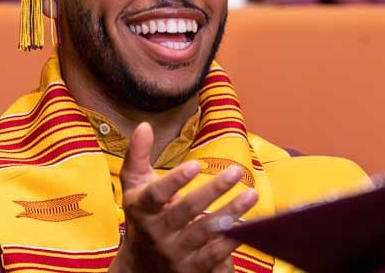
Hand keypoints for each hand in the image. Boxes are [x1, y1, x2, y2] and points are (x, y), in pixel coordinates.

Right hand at [109, 123, 258, 272]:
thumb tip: (144, 126)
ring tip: (251, 195)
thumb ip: (137, 155)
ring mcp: (175, 252)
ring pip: (205, 232)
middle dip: (213, 190)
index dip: (175, 180)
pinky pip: (215, 254)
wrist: (141, 266)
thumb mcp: (133, 185)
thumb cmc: (141, 216)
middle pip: (186, 210)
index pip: (156, 194)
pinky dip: (232, 240)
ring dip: (230, 212)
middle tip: (236, 171)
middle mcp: (157, 232)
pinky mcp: (192, 268)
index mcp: (142, 208)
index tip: (195, 164)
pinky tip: (248, 224)